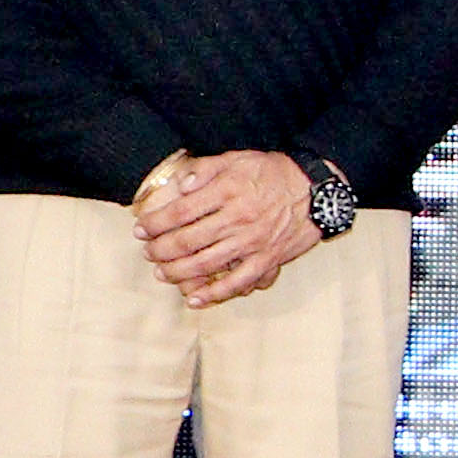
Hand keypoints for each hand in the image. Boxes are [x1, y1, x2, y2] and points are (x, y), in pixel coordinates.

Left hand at [136, 149, 318, 308]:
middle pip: (188, 241)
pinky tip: (195, 299)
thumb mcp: (238, 158)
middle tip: (149, 253)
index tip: (141, 230)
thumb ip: (206, 169)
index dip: (155, 223)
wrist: (316, 190)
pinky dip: (214, 294)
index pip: (180, 211)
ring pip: (206, 264)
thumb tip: (179, 185)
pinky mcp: (267, 259)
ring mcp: (252, 242)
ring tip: (162, 273)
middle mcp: (238, 218)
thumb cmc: (273, 172)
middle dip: (161, 250)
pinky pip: (237, 282)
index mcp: (228, 191)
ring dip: (178, 272)